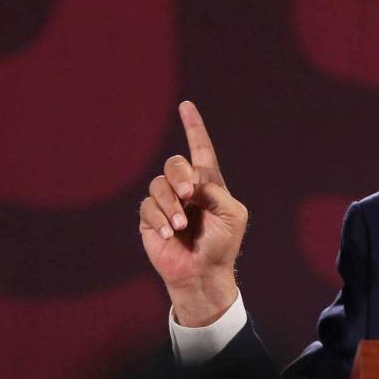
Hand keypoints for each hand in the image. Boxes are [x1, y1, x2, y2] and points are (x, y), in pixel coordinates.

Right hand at [139, 101, 247, 325]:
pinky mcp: (151, 219)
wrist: (204, 273)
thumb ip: (215, 192)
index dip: (193, 127)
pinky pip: (148, 207)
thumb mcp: (231, 214)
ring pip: (158, 185)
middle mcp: (185, 188)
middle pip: (175, 163)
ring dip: (171, 204)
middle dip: (180, 175)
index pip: (200, 149)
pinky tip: (171, 234)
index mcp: (208, 183)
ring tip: (181, 226)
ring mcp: (167, 202)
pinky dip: (160, 218)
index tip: (186, 106)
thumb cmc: (222, 244)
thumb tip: (191, 184)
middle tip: (190, 195)